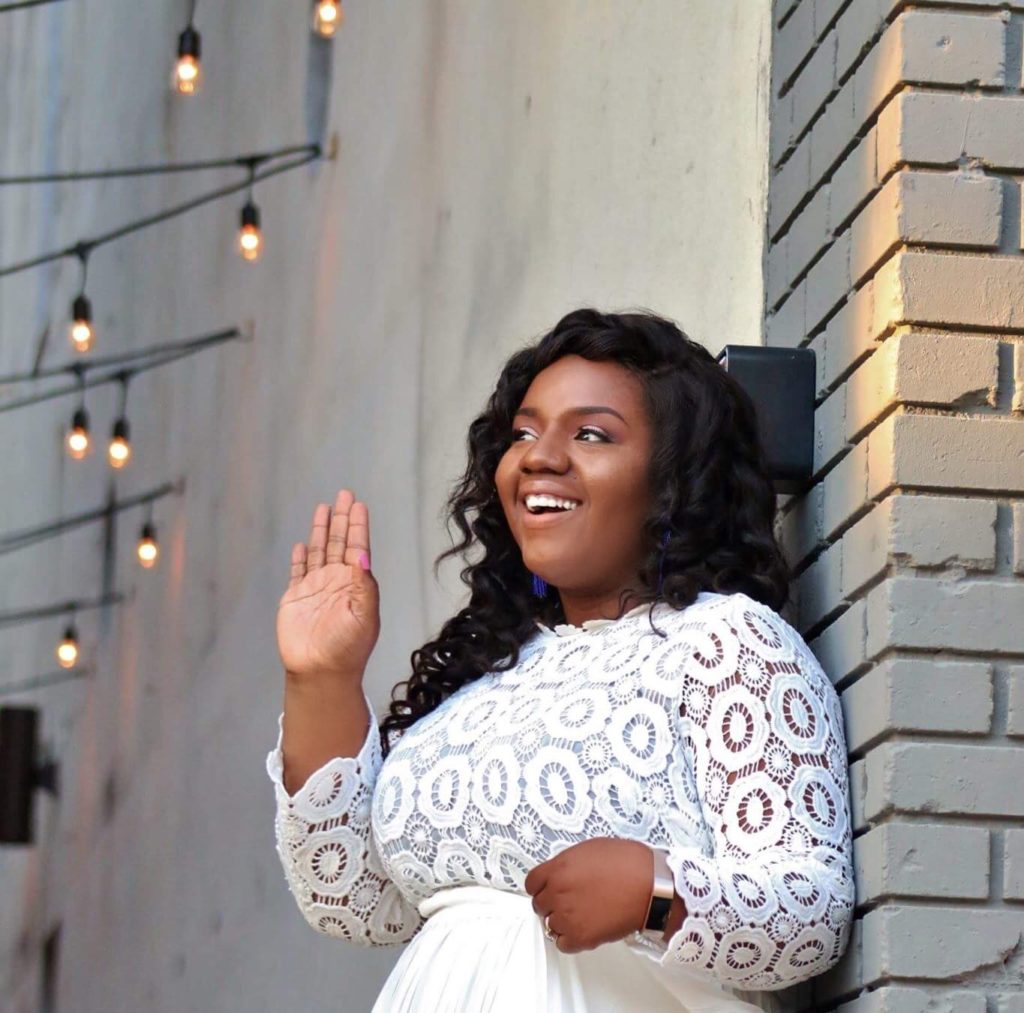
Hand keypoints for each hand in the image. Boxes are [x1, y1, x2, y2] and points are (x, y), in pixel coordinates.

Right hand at [276, 489, 379, 683]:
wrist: (321, 673)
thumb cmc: (348, 648)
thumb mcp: (364, 615)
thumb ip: (364, 585)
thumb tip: (363, 555)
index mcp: (356, 584)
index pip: (357, 547)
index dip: (357, 525)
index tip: (358, 504)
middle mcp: (337, 581)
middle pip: (339, 542)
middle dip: (342, 518)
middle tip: (345, 493)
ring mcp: (316, 588)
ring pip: (319, 551)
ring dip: (322, 530)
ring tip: (324, 507)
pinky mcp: (296, 598)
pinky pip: (298, 571)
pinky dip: (300, 556)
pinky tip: (303, 543)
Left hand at [524, 838, 653, 953]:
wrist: (650, 886)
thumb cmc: (627, 863)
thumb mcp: (590, 849)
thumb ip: (567, 863)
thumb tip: (560, 873)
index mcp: (558, 868)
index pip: (531, 883)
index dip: (540, 886)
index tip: (547, 889)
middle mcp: (558, 892)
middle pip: (539, 905)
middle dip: (551, 903)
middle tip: (569, 902)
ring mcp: (567, 916)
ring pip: (550, 924)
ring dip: (562, 921)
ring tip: (582, 915)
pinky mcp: (581, 937)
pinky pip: (562, 944)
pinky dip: (570, 940)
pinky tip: (584, 929)